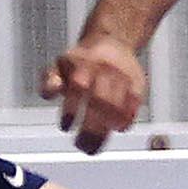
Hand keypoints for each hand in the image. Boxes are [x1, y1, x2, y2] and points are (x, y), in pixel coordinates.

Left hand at [40, 35, 145, 154]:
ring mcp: (122, 76)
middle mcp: (103, 69)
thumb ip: (50, 81)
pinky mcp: (137, 82)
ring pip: (117, 105)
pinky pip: (135, 102)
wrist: (112, 41)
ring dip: (107, 128)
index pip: (77, 87)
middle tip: (83, 147)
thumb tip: (49, 92)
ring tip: (97, 144)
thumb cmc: (83, 61)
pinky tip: (119, 128)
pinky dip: (128, 118)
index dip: (71, 110)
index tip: (66, 127)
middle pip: (100, 100)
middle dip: (91, 128)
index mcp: (82, 64)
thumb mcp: (60, 66)